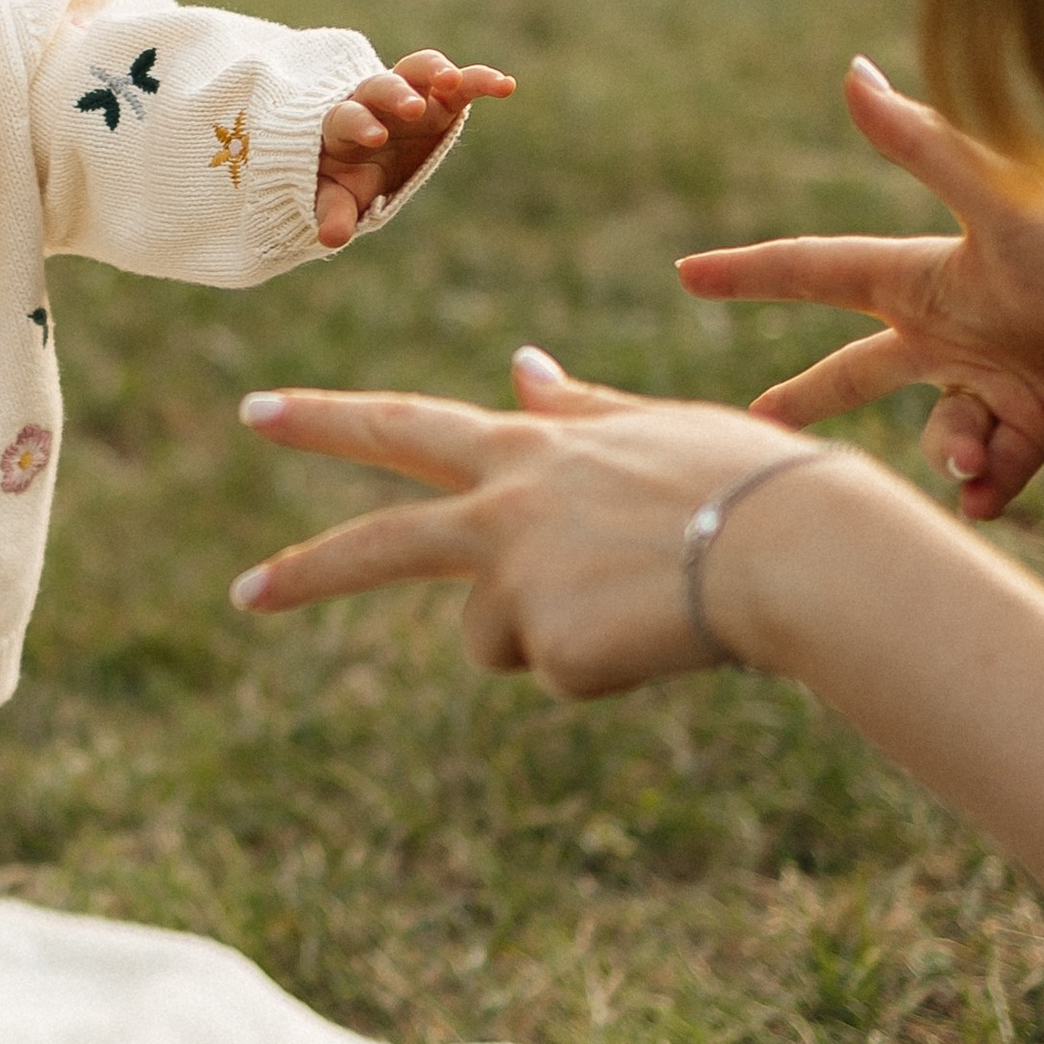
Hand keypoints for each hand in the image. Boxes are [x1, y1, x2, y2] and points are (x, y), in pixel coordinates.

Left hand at [229, 353, 831, 692]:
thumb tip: (519, 367)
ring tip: (645, 603)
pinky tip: (663, 636)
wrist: (799, 551)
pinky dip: (611, 668)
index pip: (405, 424)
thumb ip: (576, 411)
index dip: (328, 419)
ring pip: (492, 637)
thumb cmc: (750, 481)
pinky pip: (564, 676)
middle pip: (381, 547)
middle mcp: (503, 510)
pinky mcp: (546, 652)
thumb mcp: (656, 429)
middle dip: (305, 571)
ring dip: (552, 636)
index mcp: (528, 449)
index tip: (258, 410)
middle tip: (243, 595)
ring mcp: (518, 583)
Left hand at [314, 51, 513, 250]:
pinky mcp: (440, 96)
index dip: (361, 124)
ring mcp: (409, 93)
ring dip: (436, 71)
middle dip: (397, 94)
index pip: (348, 117)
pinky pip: (462, 81)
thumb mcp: (340, 195)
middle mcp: (374, 100)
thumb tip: (331, 239)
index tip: (376, 138)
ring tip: (454, 81)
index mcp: (343, 124)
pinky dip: (481, 80)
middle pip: (382, 85)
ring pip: (419, 69)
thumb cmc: (347, 174)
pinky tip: (506, 86)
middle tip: (413, 109)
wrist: (365, 149)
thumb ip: (334, 211)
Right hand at [677, 57, 1043, 520]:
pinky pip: (984, 475)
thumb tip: (853, 71)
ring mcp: (987, 387)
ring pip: (930, 435)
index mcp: (925, 280)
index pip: (818, 270)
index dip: (752, 272)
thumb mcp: (1000, 202)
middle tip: (753, 425)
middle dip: (803, 396)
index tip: (687, 272)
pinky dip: (986, 485)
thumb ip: (922, 146)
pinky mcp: (1030, 435)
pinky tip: (993, 491)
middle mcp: (948, 335)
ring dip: (946, 448)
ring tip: (978, 452)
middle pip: (852, 370)